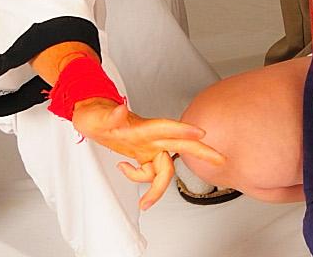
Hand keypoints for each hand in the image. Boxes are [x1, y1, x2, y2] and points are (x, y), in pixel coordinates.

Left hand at [67, 99, 224, 210]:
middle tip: (221, 158)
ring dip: (158, 187)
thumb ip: (109, 115)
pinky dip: (139, 177)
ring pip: (165, 168)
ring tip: (146, 203)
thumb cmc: (94, 115)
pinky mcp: (143, 154)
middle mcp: (150, 137)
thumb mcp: (95, 117)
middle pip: (180, 145)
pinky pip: (150, 172)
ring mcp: (148, 146)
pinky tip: (124, 168)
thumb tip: (120, 109)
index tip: (200, 133)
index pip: (165, 128)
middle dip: (202, 151)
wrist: (92, 118)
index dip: (183, 130)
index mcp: (141, 127)